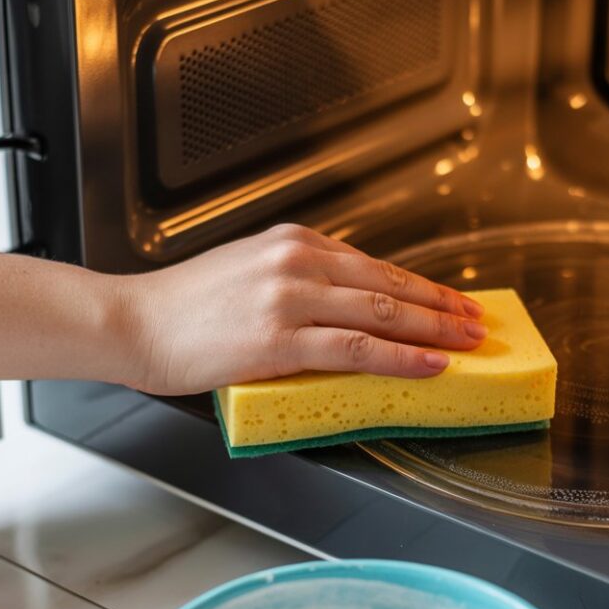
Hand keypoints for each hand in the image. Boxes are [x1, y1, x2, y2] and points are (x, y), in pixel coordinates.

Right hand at [119, 224, 485, 394]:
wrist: (132, 322)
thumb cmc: (181, 307)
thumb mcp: (245, 272)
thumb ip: (294, 280)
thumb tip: (338, 307)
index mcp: (291, 243)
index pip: (374, 265)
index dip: (421, 287)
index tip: (450, 301)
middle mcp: (297, 262)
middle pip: (389, 285)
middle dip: (441, 306)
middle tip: (476, 322)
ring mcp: (290, 298)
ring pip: (382, 313)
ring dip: (434, 330)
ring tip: (466, 344)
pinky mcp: (280, 338)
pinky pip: (356, 349)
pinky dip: (400, 357)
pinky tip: (429, 365)